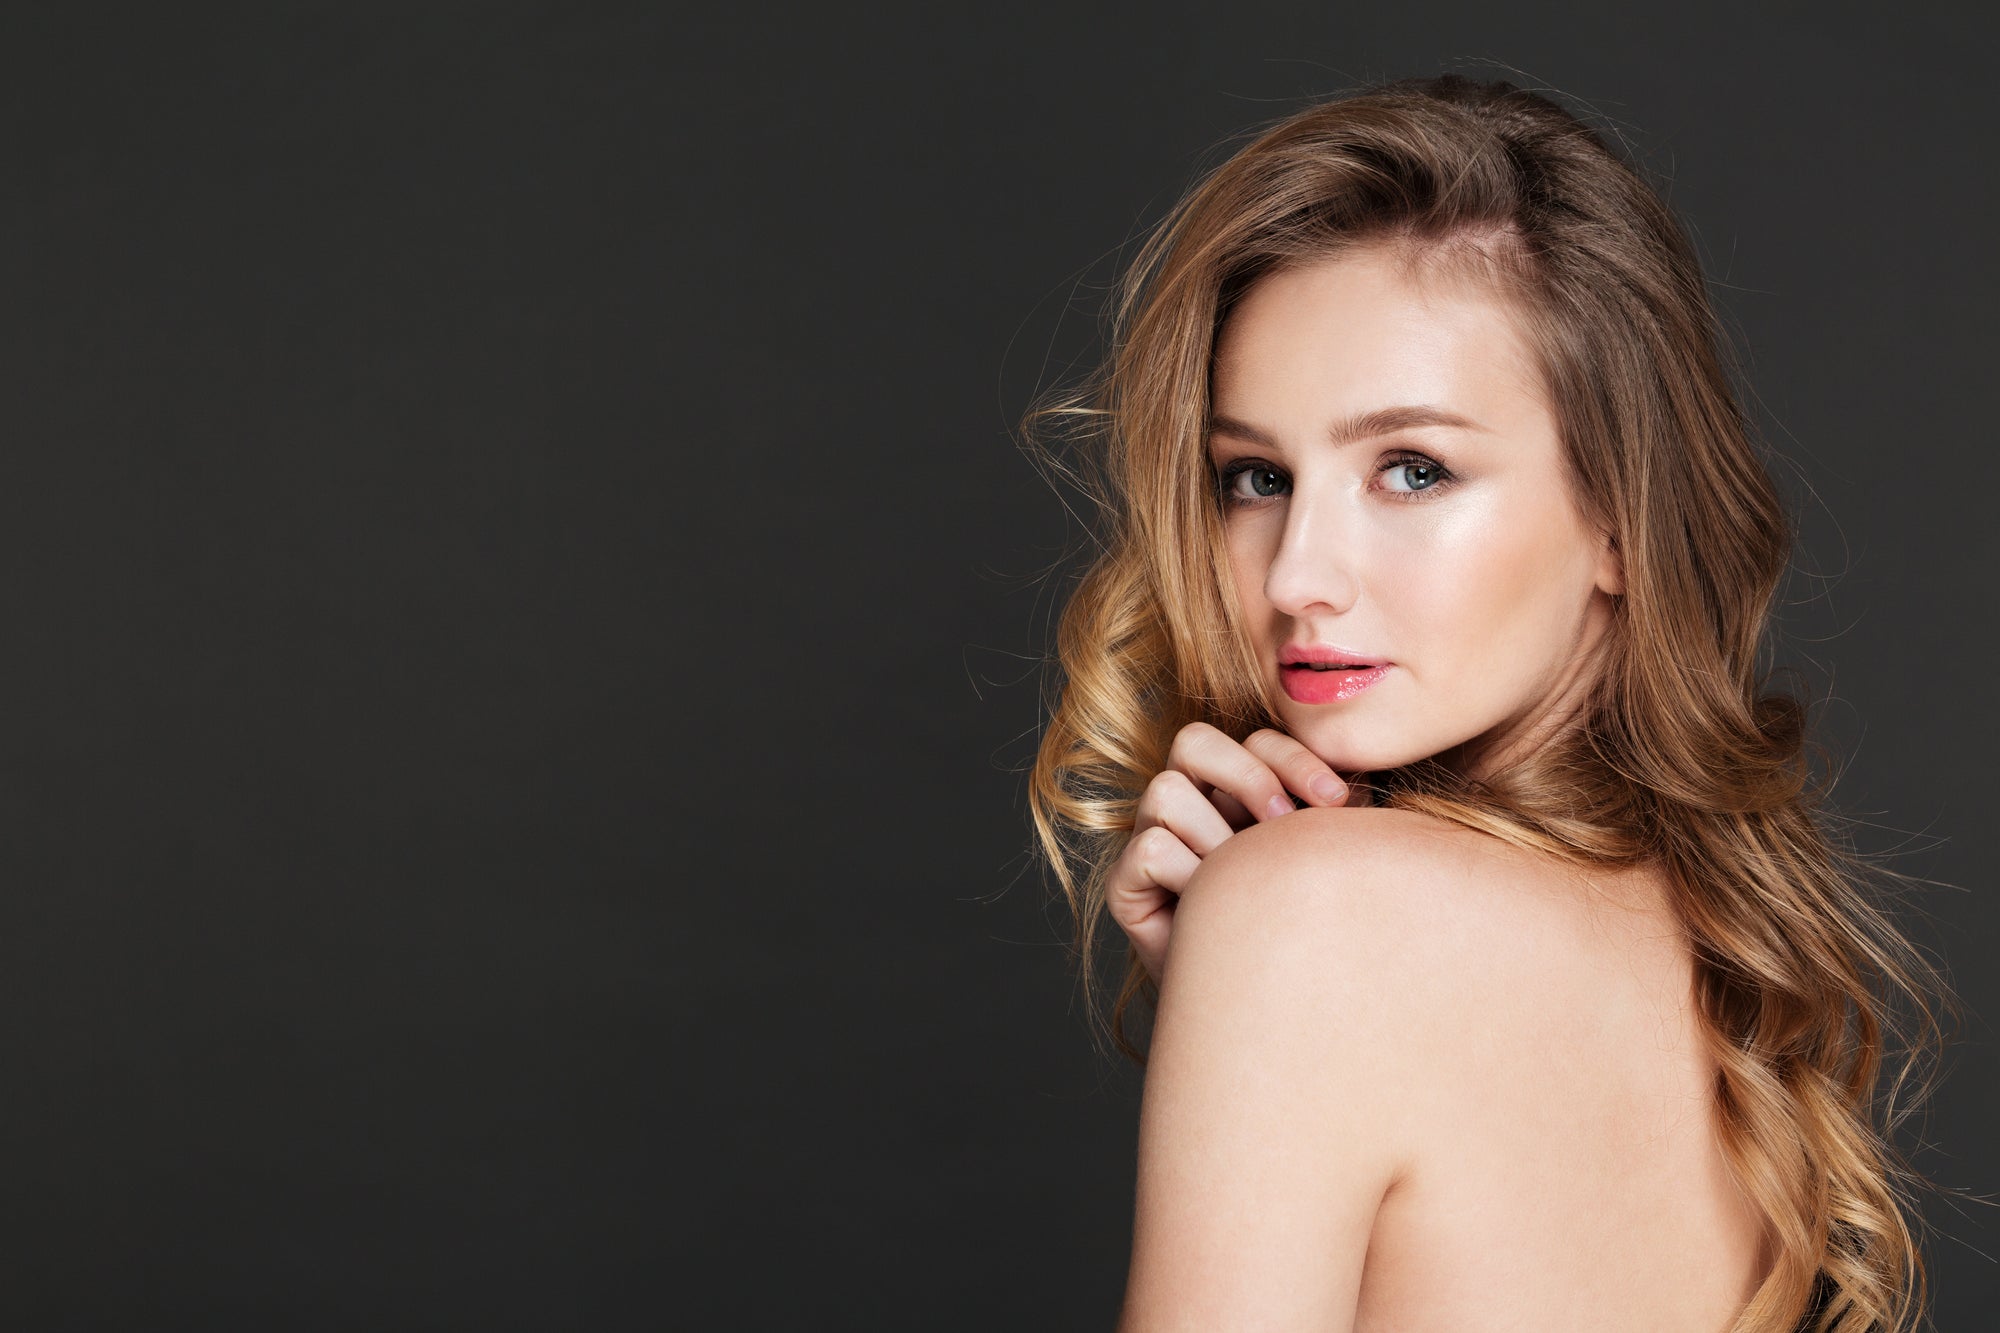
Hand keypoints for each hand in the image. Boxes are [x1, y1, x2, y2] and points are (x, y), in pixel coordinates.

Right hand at [1104, 723, 1350, 983]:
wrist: (1269, 1016)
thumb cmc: (1306, 935)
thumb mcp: (1325, 863)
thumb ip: (1333, 817)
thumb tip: (1361, 782)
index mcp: (1240, 791)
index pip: (1257, 739)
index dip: (1294, 759)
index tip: (1339, 803)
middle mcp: (1191, 806)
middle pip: (1194, 741)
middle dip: (1246, 774)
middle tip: (1282, 822)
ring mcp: (1153, 840)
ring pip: (1167, 791)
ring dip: (1216, 837)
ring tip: (1243, 883)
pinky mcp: (1126, 885)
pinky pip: (1152, 848)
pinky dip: (1191, 875)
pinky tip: (1214, 912)